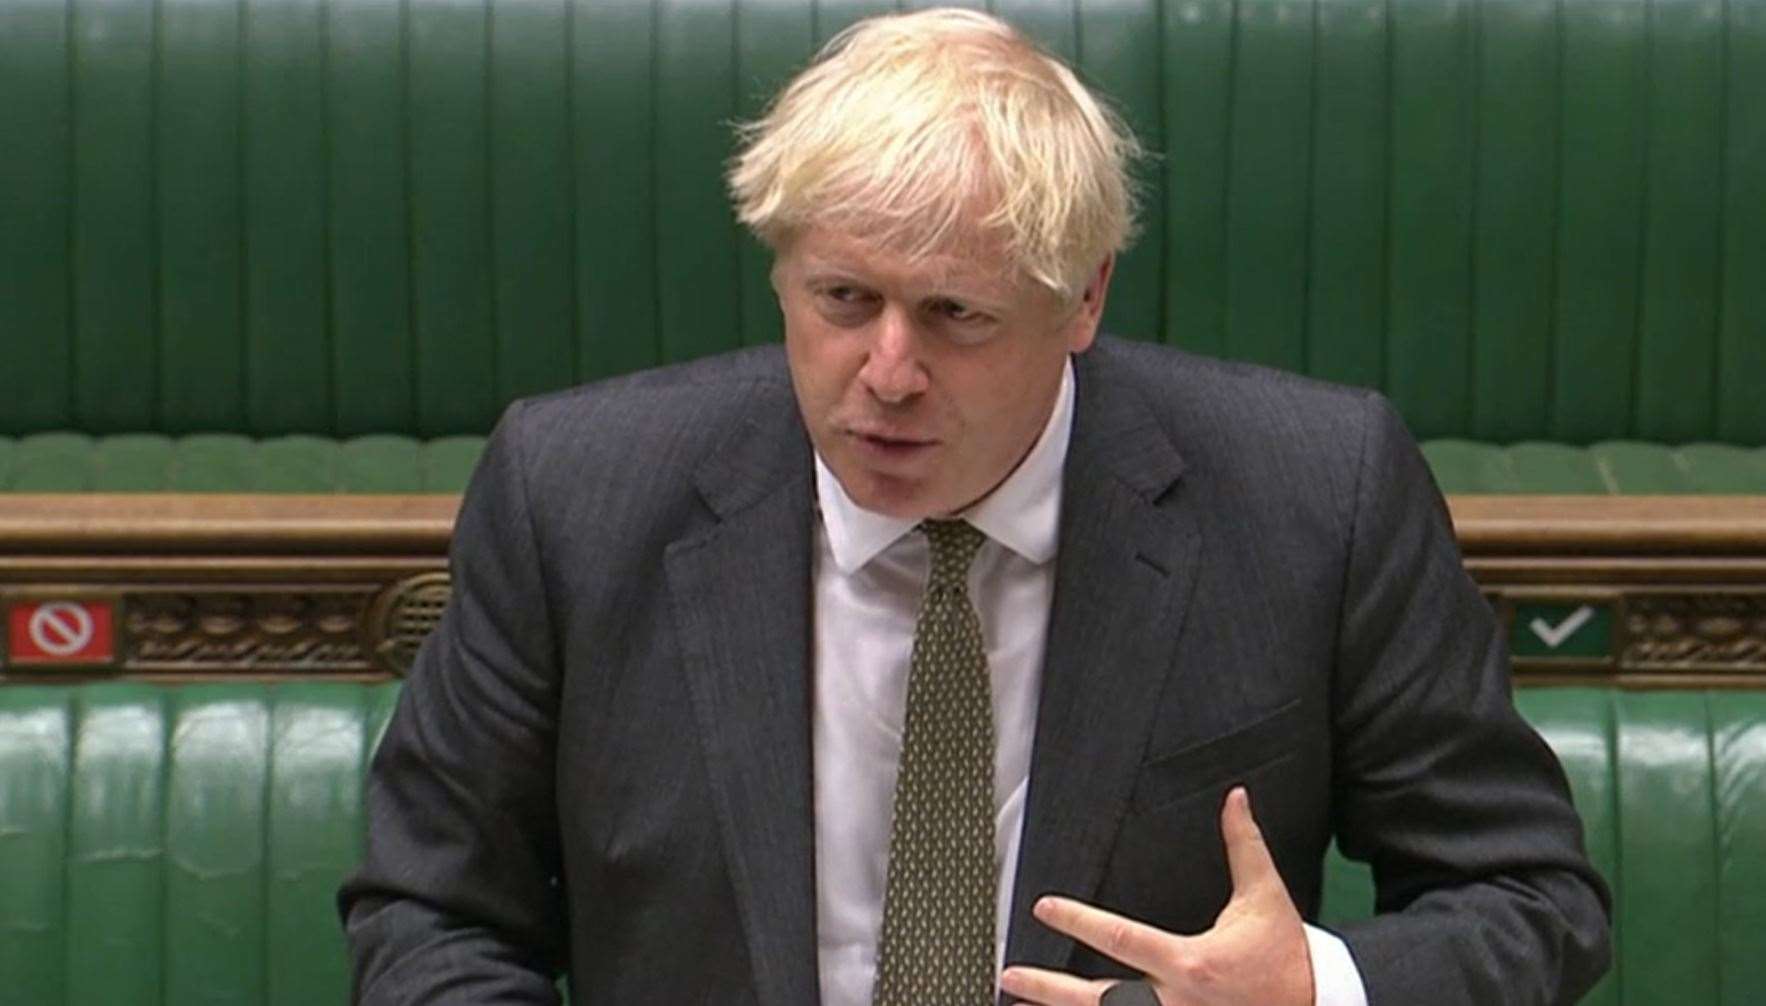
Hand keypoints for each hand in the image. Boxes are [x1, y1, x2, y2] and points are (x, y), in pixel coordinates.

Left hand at [998, 787, 1313, 1005]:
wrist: (1320, 1005)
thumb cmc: (1286, 956)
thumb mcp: (1265, 898)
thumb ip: (1243, 846)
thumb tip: (1235, 797)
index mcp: (1191, 963)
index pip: (1120, 939)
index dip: (1077, 922)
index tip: (1044, 908)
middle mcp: (1177, 1004)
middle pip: (1098, 1000)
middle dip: (1049, 989)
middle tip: (1009, 975)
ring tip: (1021, 1003)